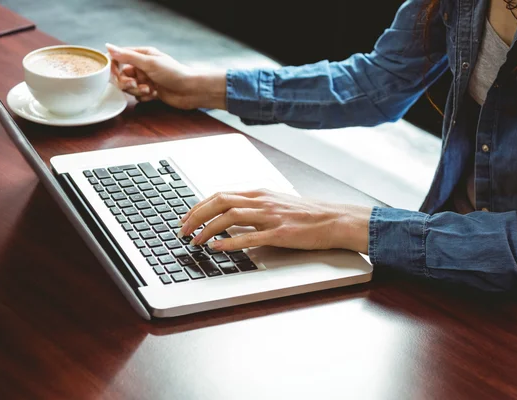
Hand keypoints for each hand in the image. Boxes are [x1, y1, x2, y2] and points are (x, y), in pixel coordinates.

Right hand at [105, 43, 226, 109]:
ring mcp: (147, 80)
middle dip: (126, 82)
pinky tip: (155, 95)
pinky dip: (144, 97)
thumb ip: (127, 56)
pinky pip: (139, 96)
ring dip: (137, 91)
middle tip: (136, 85)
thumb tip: (108, 47)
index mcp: (142, 55)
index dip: (114, 68)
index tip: (117, 76)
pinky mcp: (151, 92)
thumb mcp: (149, 63)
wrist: (191, 90)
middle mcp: (143, 66)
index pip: (119, 58)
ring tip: (149, 90)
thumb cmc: (173, 73)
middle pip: (122, 75)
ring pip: (130, 87)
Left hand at [177, 189, 371, 253]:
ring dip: (207, 229)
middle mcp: (261, 201)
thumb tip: (229, 217)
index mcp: (259, 193)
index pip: (220, 194)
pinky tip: (218, 248)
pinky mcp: (280, 233)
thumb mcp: (276, 204)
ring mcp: (270, 216)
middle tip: (182, 230)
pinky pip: (249, 236)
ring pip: (229, 216)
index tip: (186, 218)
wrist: (334, 219)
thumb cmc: (307, 214)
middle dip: (196, 215)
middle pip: (219, 202)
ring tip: (195, 240)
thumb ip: (253, 208)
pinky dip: (230, 242)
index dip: (199, 206)